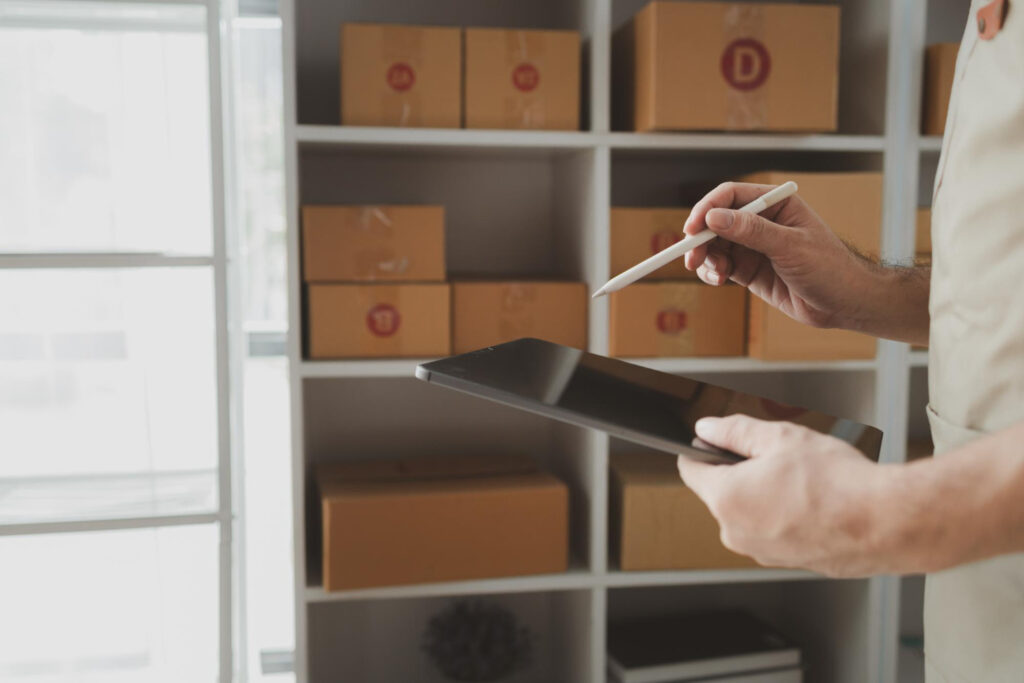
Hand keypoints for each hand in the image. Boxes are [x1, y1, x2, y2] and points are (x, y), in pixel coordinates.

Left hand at [677, 415, 887, 577]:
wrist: (886, 524)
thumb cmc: (837, 482)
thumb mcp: (780, 437)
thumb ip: (735, 431)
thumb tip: (706, 428)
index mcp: (726, 499)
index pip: (690, 470)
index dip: (701, 450)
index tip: (715, 442)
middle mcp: (735, 533)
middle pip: (721, 492)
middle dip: (741, 472)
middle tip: (778, 458)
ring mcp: (760, 552)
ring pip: (749, 513)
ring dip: (765, 495)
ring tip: (803, 482)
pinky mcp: (785, 563)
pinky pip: (772, 532)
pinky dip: (785, 516)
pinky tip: (813, 503)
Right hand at [682, 182, 875, 329]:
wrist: (845, 304)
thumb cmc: (830, 268)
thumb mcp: (790, 247)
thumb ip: (752, 231)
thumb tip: (715, 218)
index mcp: (775, 205)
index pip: (731, 197)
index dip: (707, 209)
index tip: (692, 229)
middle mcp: (761, 222)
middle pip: (716, 221)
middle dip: (700, 238)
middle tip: (691, 257)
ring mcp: (754, 247)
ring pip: (715, 245)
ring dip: (705, 257)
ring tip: (712, 273)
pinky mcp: (749, 270)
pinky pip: (721, 266)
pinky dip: (712, 272)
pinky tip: (717, 280)